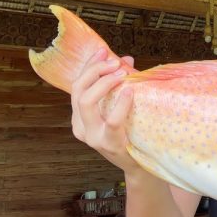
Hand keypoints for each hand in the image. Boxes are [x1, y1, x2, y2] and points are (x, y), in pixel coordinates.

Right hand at [71, 47, 139, 172]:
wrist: (140, 165)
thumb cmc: (130, 134)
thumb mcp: (121, 108)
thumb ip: (121, 84)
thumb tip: (127, 59)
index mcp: (79, 117)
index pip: (77, 86)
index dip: (88, 66)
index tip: (102, 50)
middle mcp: (81, 126)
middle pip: (78, 90)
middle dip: (94, 71)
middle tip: (113, 63)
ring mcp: (92, 137)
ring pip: (86, 102)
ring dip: (103, 83)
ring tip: (121, 74)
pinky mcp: (109, 144)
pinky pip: (112, 120)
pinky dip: (121, 104)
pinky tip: (129, 92)